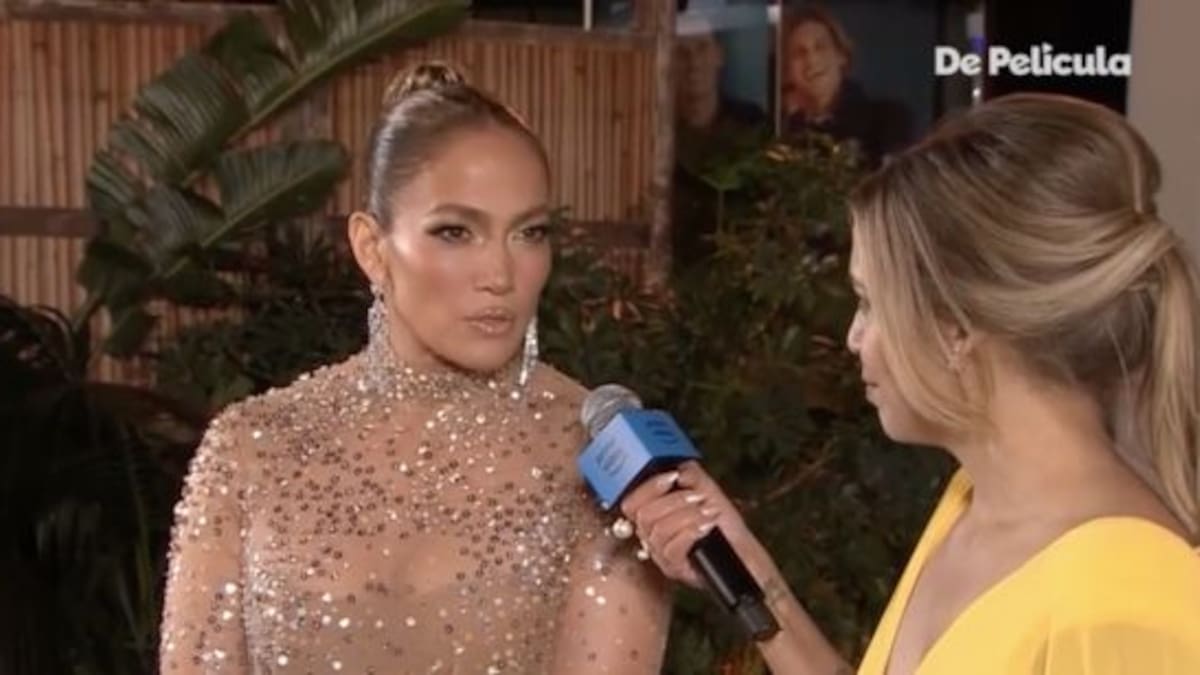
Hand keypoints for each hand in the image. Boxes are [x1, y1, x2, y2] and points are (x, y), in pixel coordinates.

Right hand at [618, 462, 761, 588]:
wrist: (743, 551)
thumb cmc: (723, 524)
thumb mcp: (706, 490)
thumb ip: (689, 474)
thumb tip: (677, 469)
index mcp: (654, 517)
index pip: (632, 503)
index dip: (649, 487)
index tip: (673, 477)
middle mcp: (653, 538)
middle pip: (644, 516)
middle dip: (674, 501)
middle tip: (698, 498)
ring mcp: (662, 556)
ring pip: (658, 531)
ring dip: (687, 516)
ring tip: (708, 513)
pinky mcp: (676, 569)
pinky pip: (672, 549)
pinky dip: (691, 532)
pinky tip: (707, 527)